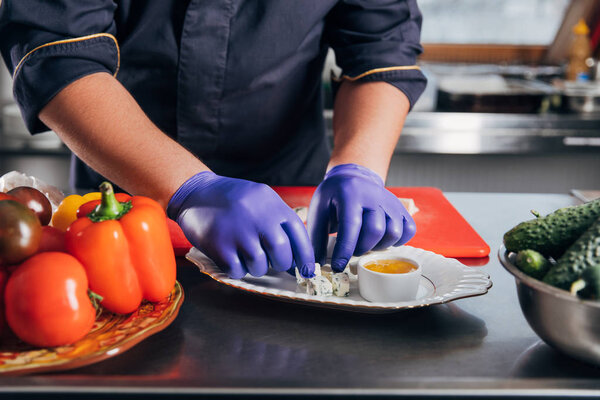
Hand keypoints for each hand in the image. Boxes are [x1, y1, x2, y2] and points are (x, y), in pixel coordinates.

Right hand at [167, 172, 314, 278]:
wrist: (195, 192)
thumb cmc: (232, 199)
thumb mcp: (261, 199)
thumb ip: (279, 222)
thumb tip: (297, 257)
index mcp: (273, 205)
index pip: (299, 234)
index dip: (306, 256)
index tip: (308, 270)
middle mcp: (259, 218)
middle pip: (282, 254)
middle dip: (280, 264)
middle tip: (272, 261)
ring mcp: (239, 233)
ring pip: (260, 266)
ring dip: (255, 267)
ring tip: (245, 252)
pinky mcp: (220, 246)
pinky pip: (238, 271)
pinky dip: (236, 268)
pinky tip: (230, 254)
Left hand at [307, 164, 415, 271]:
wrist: (354, 176)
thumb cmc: (334, 196)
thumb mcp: (319, 210)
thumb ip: (316, 237)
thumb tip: (315, 265)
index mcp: (350, 194)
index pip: (351, 226)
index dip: (345, 250)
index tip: (338, 266)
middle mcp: (374, 196)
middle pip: (375, 231)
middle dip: (361, 248)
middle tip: (351, 249)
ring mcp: (391, 202)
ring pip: (393, 232)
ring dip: (379, 246)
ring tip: (365, 243)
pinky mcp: (401, 208)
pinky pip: (408, 230)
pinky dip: (397, 241)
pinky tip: (382, 239)